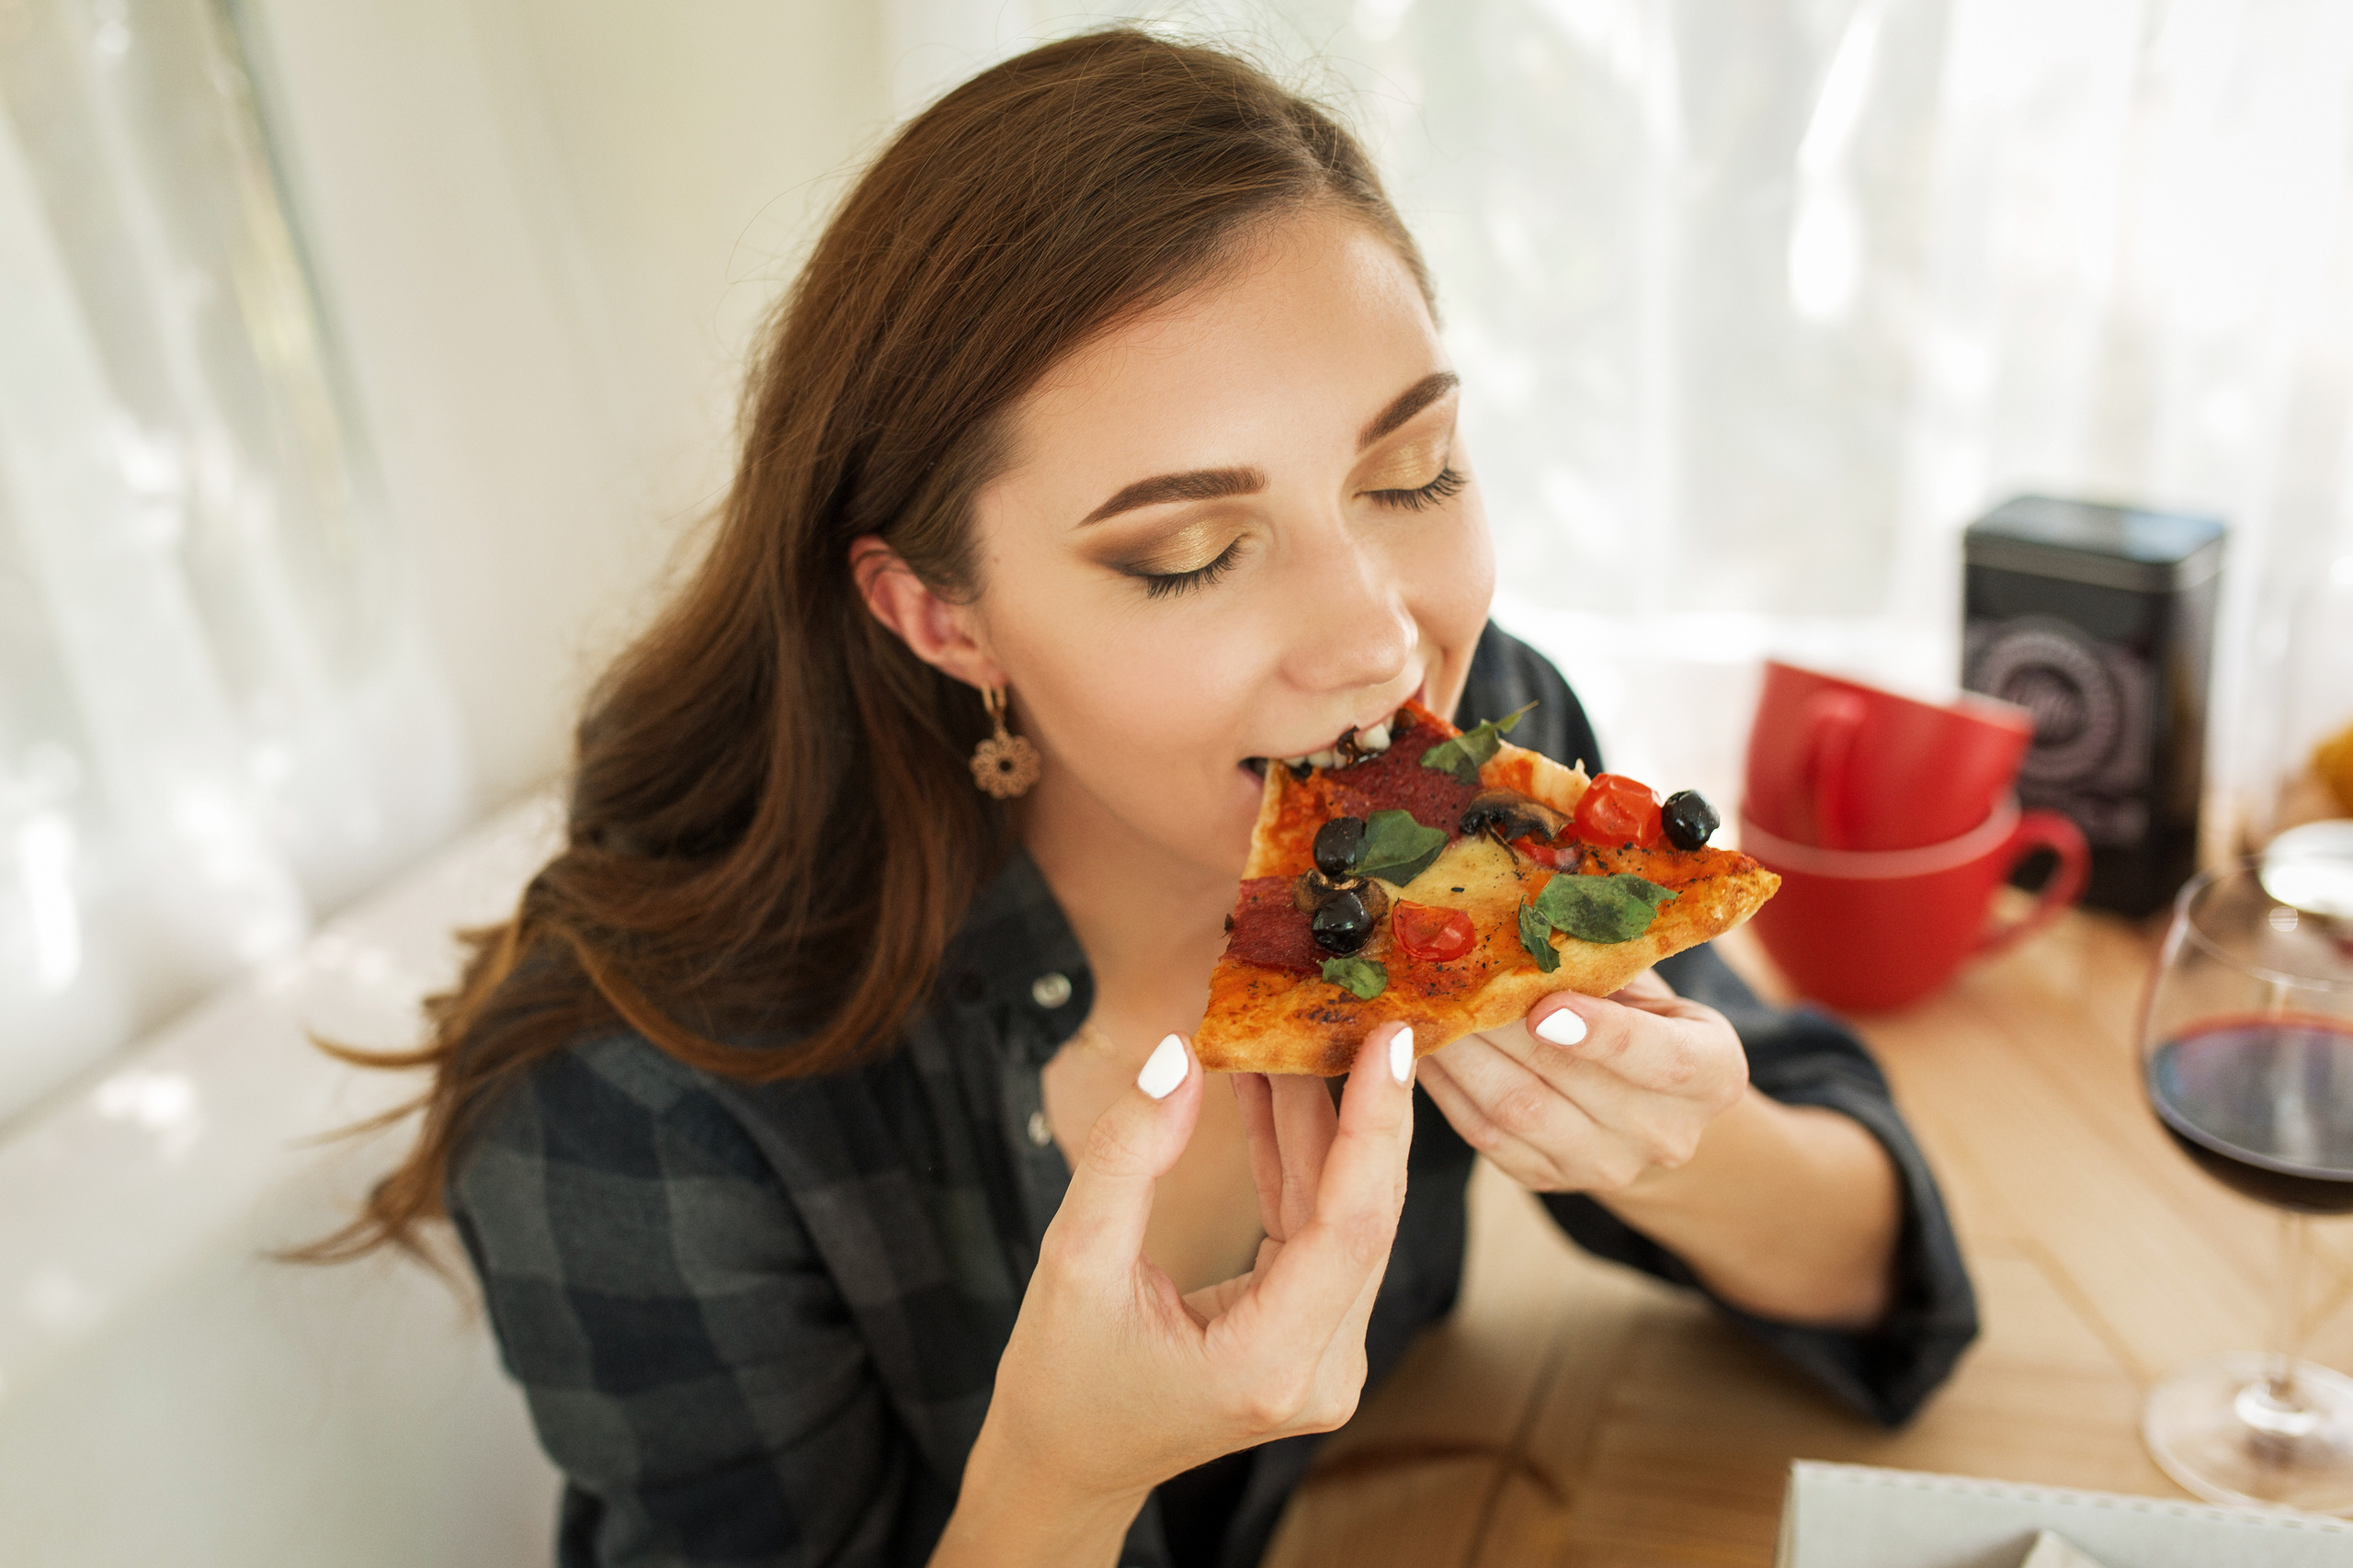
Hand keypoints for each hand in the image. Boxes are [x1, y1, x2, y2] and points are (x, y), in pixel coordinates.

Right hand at [936, 1025, 1416, 1562]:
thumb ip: (1127, 1157)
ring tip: (1291, 1035)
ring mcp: (1326, 1358)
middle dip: (1354, 1105)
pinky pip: (1319, 1230)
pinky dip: (1296, 1160)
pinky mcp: (1313, 1336)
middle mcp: (1321, 1369)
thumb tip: (1178, 1056)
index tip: (1392, 1040)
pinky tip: (1271, 1091)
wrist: (1067, 1460)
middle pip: (1363, 1214)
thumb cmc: (1062, 1377)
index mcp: (1269, 1363)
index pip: (1351, 1225)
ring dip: (1319, 1124)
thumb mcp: (1073, 1259)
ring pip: (1344, 1215)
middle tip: (1347, 1009)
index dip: (1378, 1125)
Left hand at [1419, 970, 1745, 1194]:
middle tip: (1447, 981)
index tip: (1543, 1007)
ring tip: (1422, 1010)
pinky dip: (1446, 1090)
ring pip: (1516, 1111)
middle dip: (1499, 1027)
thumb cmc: (1647, 1020)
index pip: (1660, 1056)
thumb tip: (1534, 909)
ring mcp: (1607, 1167)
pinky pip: (1485, 1137)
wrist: (1651, 1111)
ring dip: (1461, 1057)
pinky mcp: (1549, 1179)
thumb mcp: (1654, 987)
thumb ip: (1610, 962)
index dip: (1600, 1033)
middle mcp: (1666, 1133)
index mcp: (1714, 1074)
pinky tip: (1420, 1049)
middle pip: (1568, 1080)